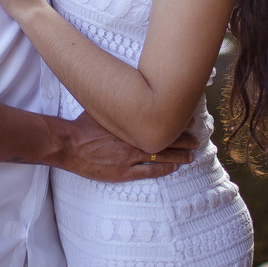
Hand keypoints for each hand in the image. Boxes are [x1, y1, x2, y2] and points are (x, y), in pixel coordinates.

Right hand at [59, 112, 197, 182]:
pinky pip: (149, 172)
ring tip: (192, 155)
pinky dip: (164, 169)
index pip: (160, 122)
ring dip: (179, 156)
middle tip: (197, 139)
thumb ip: (117, 107)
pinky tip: (174, 168)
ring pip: (162, 156)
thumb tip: (126, 93)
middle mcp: (134, 141)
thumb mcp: (102, 110)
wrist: (70, 145)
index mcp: (130, 125)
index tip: (188, 120)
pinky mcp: (124, 172)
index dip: (176, 122)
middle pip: (165, 140)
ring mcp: (130, 158)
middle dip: (183, 140)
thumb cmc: (83, 126)